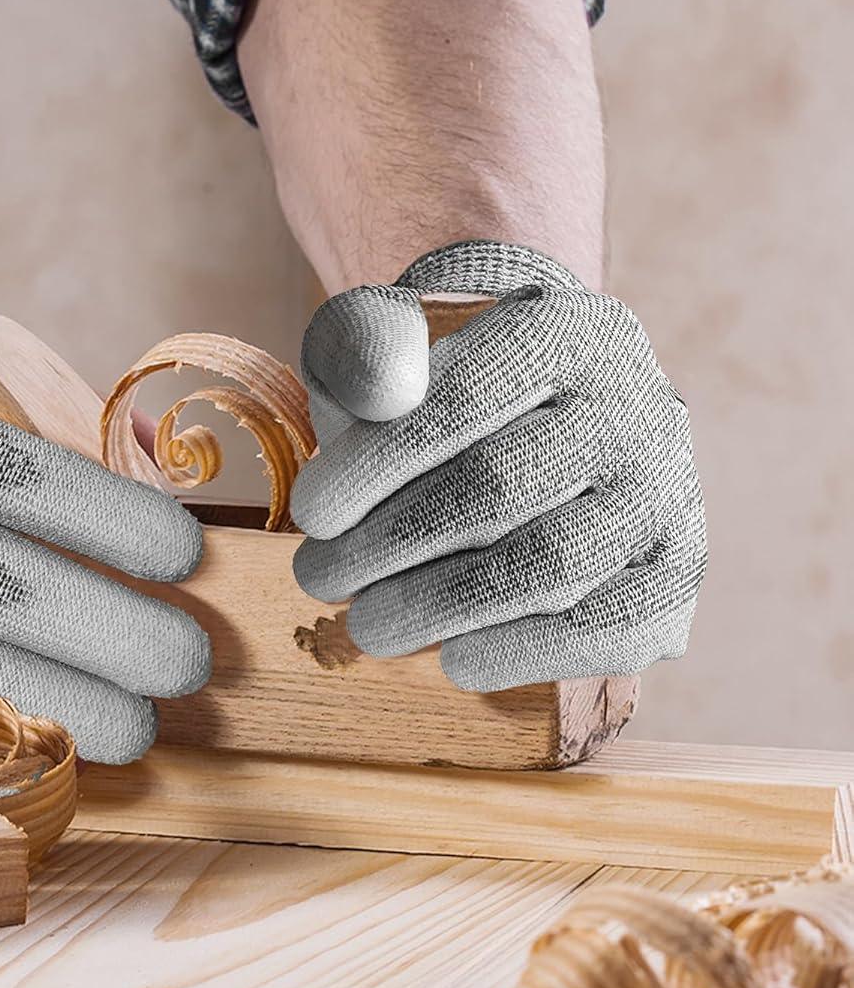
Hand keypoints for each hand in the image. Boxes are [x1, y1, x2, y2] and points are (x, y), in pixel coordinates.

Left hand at [291, 241, 705, 690]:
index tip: (309, 514)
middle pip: (498, 487)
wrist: (530, 423)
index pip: (459, 399)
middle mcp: (637, 403)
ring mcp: (668, 491)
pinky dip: (520, 652)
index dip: (373, 466)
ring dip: (439, 607)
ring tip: (368, 625)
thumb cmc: (430, 390)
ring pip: (551, 564)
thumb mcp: (380, 345)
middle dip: (389, 545)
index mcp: (565, 329)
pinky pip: (607, 629)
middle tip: (319, 578)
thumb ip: (362, 346)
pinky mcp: (677, 572)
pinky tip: (453, 658)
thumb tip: (382, 393)